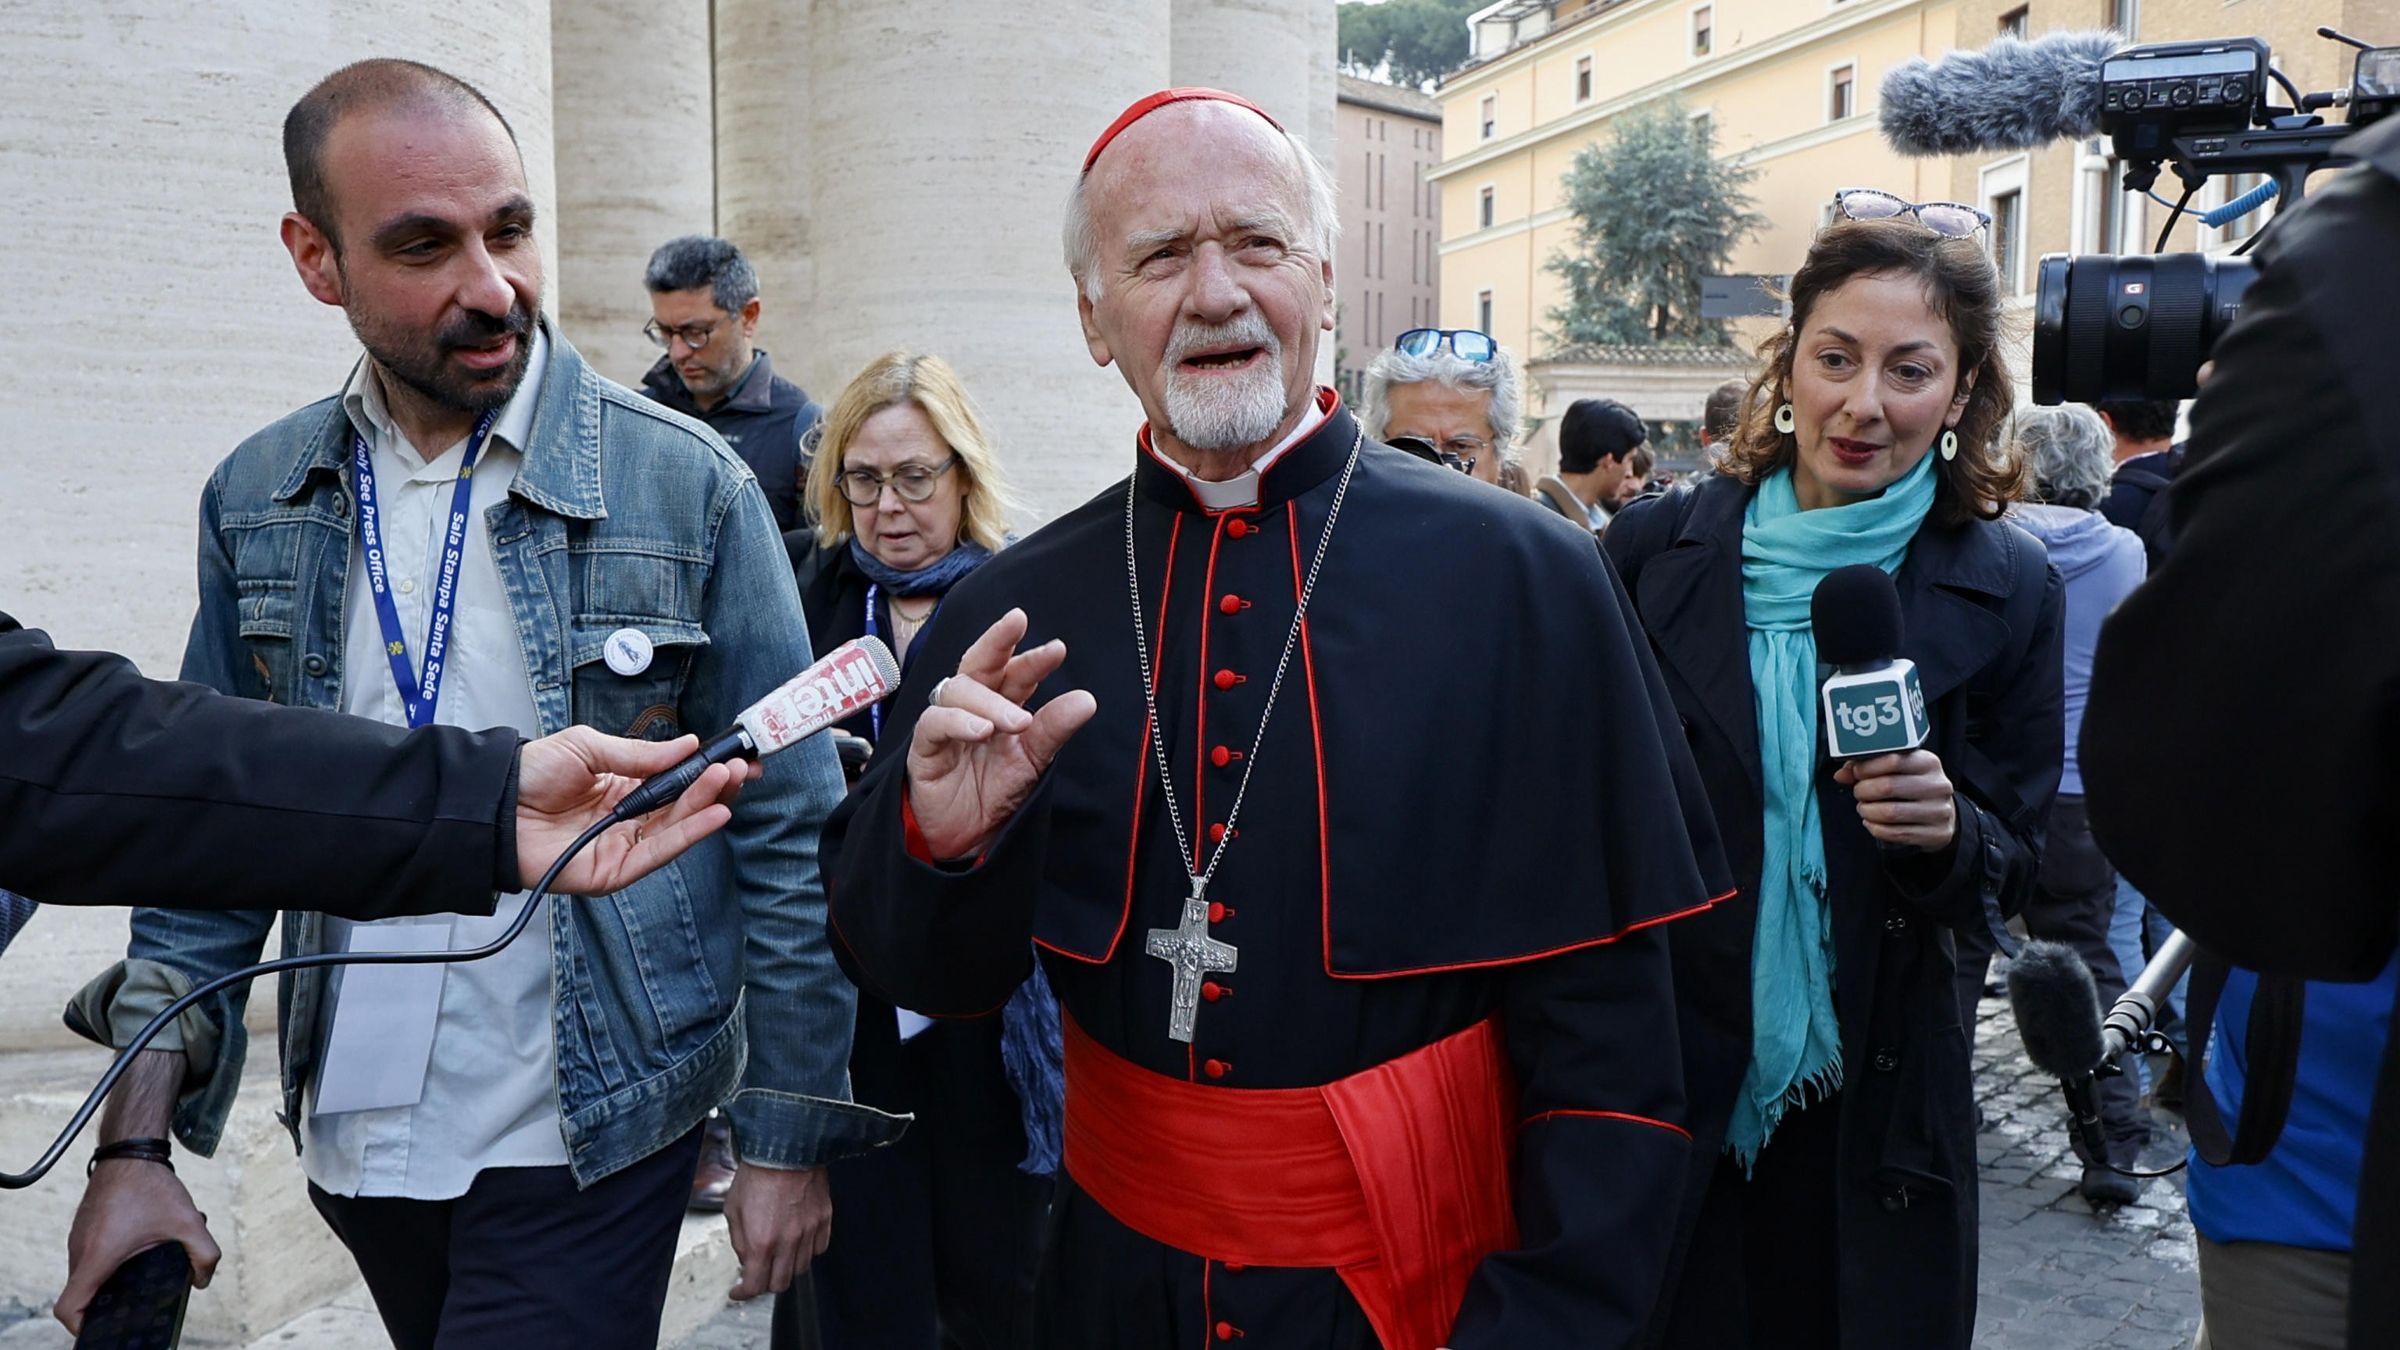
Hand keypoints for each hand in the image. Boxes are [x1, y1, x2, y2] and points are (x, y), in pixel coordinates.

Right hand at [55, 1160, 219, 1335]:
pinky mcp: (84, 1229)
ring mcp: (78, 1239)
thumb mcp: (189, 1222)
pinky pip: (92, 1257)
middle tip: (137, 1300)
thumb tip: (201, 1282)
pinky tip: (140, 1250)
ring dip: (113, 1277)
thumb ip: (204, 1255)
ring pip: (89, 1275)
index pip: (68, 1307)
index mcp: (96, 1256)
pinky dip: (111, 1261)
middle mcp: (79, 1251)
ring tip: (144, 1267)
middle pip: (82, 1294)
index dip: (81, 1325)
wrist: (131, 1150)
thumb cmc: (153, 1185)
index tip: (106, 1324)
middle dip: (109, 1301)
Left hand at [515, 728, 760, 893]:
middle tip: (742, 766)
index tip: (734, 757)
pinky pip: (659, 853)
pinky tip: (713, 813)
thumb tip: (687, 746)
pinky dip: (690, 834)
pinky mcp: (616, 871)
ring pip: (676, 827)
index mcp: (622, 788)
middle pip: (682, 806)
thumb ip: (639, 753)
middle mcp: (628, 819)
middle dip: (714, 786)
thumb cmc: (532, 773)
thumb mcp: (590, 747)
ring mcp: (623, 846)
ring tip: (730, 779)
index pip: (675, 782)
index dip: (705, 771)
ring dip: (707, 803)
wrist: (494, 805)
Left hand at [724, 1162, 830, 1299]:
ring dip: (787, 1267)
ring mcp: (809, 1231)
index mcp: (761, 1242)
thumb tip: (746, 1259)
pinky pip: (819, 1248)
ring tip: (778, 1253)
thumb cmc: (757, 1173)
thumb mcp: (733, 1209)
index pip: (755, 1286)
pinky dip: (808, 1250)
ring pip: (801, 1268)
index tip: (739, 1290)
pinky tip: (798, 1240)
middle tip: (759, 1272)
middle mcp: (788, 1242)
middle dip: (766, 1282)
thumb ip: (740, 1241)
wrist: (785, 1147)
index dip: (743, 1293)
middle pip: (781, 1283)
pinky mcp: (824, 1219)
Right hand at [906, 608, 1097, 859]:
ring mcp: (945, 725)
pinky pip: (934, 723)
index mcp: (1000, 707)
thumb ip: (1053, 730)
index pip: (1014, 674)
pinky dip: (957, 722)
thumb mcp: (1032, 762)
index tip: (1058, 649)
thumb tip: (1086, 700)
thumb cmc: (994, 793)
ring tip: (1017, 722)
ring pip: (959, 690)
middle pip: (979, 664)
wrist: (963, 841)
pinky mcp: (924, 748)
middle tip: (1018, 622)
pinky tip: (981, 730)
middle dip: (997, 641)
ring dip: (990, 701)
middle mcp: (971, 708)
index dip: (1033, 660)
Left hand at [1835, 750, 1957, 851]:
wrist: (1943, 815)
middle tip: (1859, 793)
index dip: (1867, 767)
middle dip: (1864, 791)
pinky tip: (1872, 823)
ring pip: (1890, 813)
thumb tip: (1841, 774)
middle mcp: (1937, 785)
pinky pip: (1895, 834)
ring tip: (1864, 808)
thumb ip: (1868, 768)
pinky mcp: (1936, 834)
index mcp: (1928, 763)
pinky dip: (1876, 829)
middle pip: (1888, 787)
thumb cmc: (1912, 788)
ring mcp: (1939, 811)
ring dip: (1868, 812)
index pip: (1892, 760)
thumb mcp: (1898, 771)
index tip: (1856, 773)